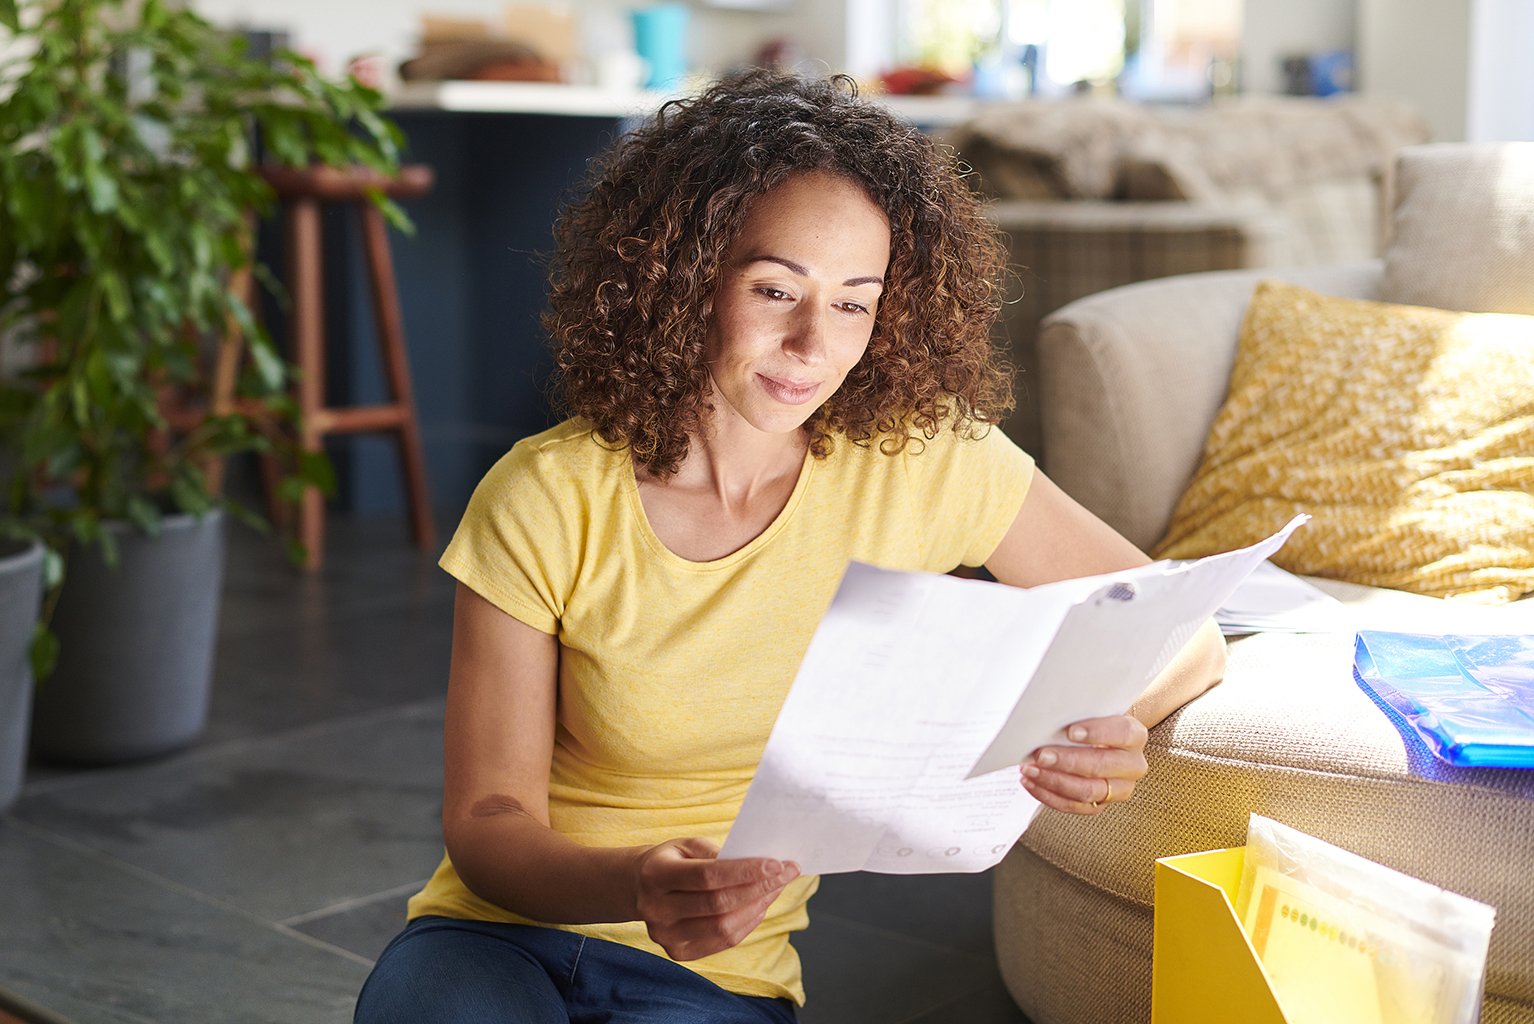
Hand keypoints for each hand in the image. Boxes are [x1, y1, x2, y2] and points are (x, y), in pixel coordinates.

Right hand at [634, 837, 800, 960]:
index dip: (745, 872)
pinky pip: (723, 942)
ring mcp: (665, 935)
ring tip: (776, 888)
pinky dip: (748, 923)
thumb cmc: (670, 861)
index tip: (777, 863)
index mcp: (656, 875)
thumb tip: (756, 863)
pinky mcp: (678, 952)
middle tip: (786, 873)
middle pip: (719, 904)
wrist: (639, 888)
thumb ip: (716, 853)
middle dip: (760, 888)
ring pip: (724, 928)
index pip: (707, 877)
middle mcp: (656, 909)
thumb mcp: (686, 844)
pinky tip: (760, 906)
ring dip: (758, 907)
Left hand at [1021, 715, 1147, 815]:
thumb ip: (1078, 714)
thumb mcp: (1093, 712)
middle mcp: (1132, 765)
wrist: (1104, 740)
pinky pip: (1075, 806)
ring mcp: (1119, 788)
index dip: (1097, 732)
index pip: (1122, 733)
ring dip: (1054, 781)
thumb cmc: (1094, 722)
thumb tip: (1045, 721)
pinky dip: (1049, 795)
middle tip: (1040, 755)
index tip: (1070, 732)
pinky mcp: (1102, 804)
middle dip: (1067, 761)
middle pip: (1100, 765)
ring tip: (1030, 770)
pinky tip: (1031, 783)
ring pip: (1087, 790)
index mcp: (1135, 735)